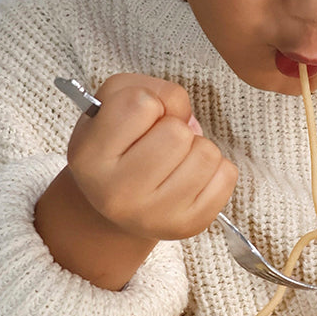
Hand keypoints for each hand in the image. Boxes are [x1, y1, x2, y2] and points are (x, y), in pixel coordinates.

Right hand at [35, 74, 236, 288]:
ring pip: (207, 154)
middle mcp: (118, 192)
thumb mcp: (114, 104)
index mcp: (90, 156)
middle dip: (176, 128)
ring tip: (176, 160)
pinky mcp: (187, 226)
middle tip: (160, 143)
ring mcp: (154, 215)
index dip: (149, 102)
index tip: (139, 120)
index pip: (141, 104)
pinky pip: (226, 176)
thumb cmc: (119, 145)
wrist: (119, 203)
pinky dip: (216, 168)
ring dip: (198, 147)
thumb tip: (186, 117)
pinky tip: (191, 176)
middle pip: (178, 133)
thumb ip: (149, 89)